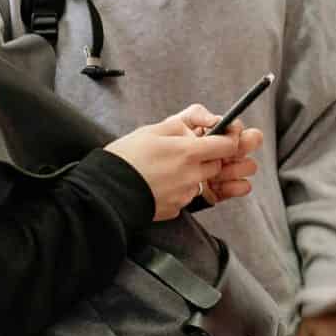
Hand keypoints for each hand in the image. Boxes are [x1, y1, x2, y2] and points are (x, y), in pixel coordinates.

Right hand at [106, 106, 262, 220]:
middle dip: (207, 158)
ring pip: (201, 181)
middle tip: (184, 153)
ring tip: (165, 169)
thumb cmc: (126, 157)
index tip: (220, 138)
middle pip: (216, 166)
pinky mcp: (176, 209)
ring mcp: (185, 194)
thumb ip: (182, 126)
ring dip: (192, 174)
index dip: (227, 140)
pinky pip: (186, 196)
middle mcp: (192, 175)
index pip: (228, 146)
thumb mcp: (152, 130)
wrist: (107, 190)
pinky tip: (160, 184)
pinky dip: (178, 189)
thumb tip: (201, 127)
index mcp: (188, 152)